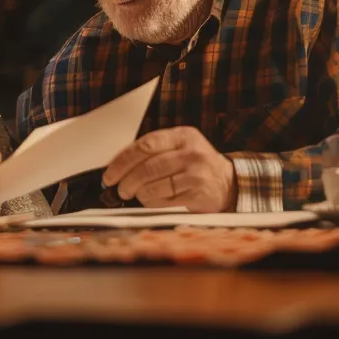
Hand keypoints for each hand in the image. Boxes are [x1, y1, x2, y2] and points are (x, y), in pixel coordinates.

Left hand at [101, 126, 235, 212]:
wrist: (228, 182)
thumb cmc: (196, 165)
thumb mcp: (179, 148)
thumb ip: (153, 152)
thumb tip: (117, 165)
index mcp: (182, 135)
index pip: (145, 145)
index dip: (122, 161)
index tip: (110, 174)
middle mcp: (191, 152)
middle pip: (148, 166)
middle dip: (127, 180)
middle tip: (119, 189)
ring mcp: (197, 173)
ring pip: (155, 185)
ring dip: (139, 193)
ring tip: (135, 195)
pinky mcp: (199, 193)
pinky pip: (166, 200)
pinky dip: (153, 202)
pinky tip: (151, 201)